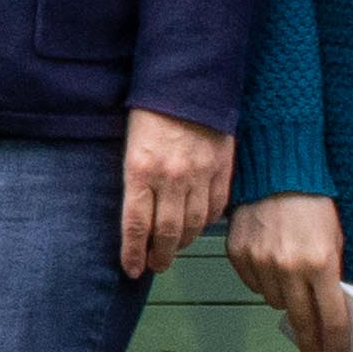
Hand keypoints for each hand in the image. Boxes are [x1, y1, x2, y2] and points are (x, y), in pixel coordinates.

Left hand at [119, 110, 234, 281]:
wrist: (188, 82)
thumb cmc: (152, 110)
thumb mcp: (130, 145)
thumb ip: (134, 181)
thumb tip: (137, 218)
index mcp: (140, 169)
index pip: (135, 224)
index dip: (133, 252)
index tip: (131, 269)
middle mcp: (170, 177)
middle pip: (165, 231)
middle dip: (159, 255)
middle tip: (155, 265)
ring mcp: (199, 174)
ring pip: (192, 224)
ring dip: (181, 243)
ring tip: (173, 250)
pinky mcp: (221, 169)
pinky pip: (214, 208)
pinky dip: (205, 223)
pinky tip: (196, 226)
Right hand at [227, 193, 349, 351]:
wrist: (276, 172)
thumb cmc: (312, 201)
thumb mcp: (335, 238)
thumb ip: (333, 273)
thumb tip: (332, 307)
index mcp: (320, 263)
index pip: (331, 317)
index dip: (336, 342)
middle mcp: (289, 268)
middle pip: (301, 321)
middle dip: (310, 342)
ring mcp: (260, 263)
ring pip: (275, 303)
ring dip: (286, 300)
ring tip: (292, 280)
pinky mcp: (239, 255)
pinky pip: (253, 285)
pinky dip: (264, 282)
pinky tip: (272, 265)